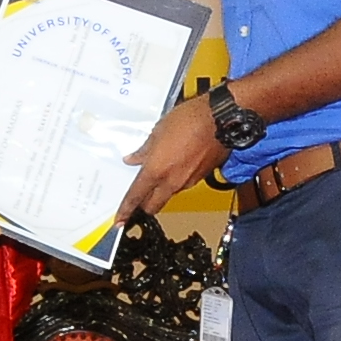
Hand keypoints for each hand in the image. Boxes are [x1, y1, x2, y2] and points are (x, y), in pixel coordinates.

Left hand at [118, 95, 227, 221]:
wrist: (221, 120)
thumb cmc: (189, 120)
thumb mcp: (158, 131)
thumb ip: (144, 150)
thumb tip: (133, 159)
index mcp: (156, 171)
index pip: (135, 197)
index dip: (126, 210)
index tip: (120, 220)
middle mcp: (171, 182)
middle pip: (153, 206)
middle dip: (143, 206)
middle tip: (138, 200)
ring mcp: (188, 182)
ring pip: (168, 195)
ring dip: (162, 190)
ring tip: (161, 172)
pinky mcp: (201, 178)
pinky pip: (184, 185)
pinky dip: (177, 180)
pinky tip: (178, 165)